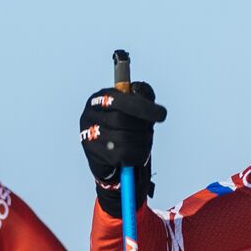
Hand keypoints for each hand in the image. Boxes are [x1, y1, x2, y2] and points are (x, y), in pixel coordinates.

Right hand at [79, 82, 167, 218]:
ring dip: (140, 144)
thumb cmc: (126, 129)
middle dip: (141, 129)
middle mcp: (90, 113)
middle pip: (121, 120)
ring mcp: (88, 133)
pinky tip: (134, 156)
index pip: (122, 100)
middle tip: (149, 134)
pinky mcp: (92, 153)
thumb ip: (142, 97)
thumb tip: (145, 93)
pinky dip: (134, 157)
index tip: (162, 114)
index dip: (143, 107)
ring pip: (122, 139)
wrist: (111, 158)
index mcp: (102, 98)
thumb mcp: (136, 111)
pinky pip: (120, 156)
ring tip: (143, 145)